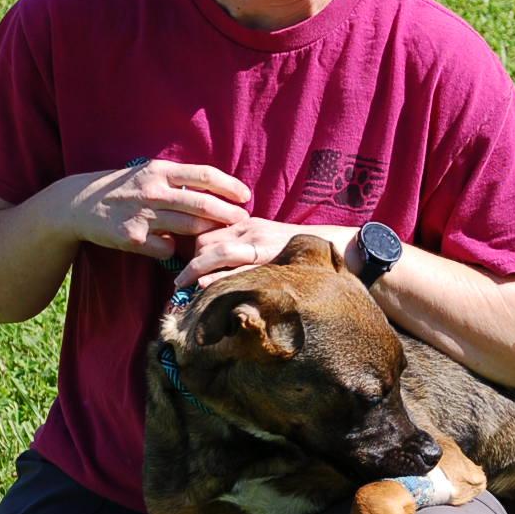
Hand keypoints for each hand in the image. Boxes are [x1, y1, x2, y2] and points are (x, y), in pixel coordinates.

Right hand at [68, 160, 250, 260]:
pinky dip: (177, 250)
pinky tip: (178, 249)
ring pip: (190, 227)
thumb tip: (218, 189)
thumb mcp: (149, 174)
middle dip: (228, 213)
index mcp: (160, 171)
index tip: (246, 195)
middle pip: (202, 203)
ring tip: (223, 237)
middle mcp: (153, 191)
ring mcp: (143, 215)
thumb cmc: (126, 189)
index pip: (204, 175)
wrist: (80, 204)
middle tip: (244, 219)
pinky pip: (168, 248)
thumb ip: (179, 180)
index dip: (229, 185)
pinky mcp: (134, 238)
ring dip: (210, 233)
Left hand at [176, 218, 356, 287]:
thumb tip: (217, 267)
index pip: (206, 233)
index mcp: (246, 224)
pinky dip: (219, 279)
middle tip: (178, 283)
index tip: (183, 268)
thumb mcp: (267, 241)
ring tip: (182, 288)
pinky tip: (205, 288)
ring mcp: (261, 245)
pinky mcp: (271, 261)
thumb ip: (244, 249)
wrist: (336, 247)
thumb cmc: (298, 250)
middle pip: (206, 241)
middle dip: (188, 262)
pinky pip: (239, 271)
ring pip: (217, 253)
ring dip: (195, 270)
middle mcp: (250, 230)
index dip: (190, 250)